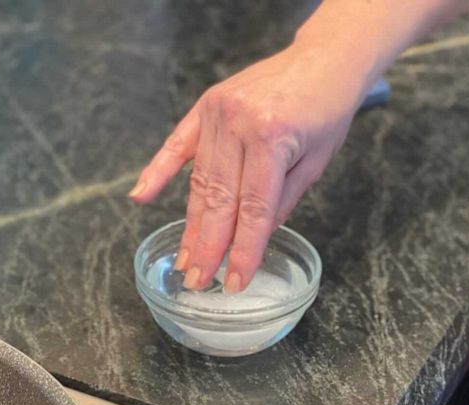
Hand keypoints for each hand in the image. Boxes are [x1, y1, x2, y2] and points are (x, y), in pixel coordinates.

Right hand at [129, 41, 375, 291]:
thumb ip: (280, 201)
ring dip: (190, 224)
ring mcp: (218, 112)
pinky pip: (177, 145)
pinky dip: (158, 172)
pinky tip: (141, 197)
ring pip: (200, 181)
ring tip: (184, 259)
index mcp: (272, 137)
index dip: (242, 250)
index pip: (253, 209)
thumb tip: (251, 240)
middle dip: (209, 246)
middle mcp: (239, 123)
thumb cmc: (326, 110)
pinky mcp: (206, 106)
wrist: (323, 59)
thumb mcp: (315, 162)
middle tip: (198, 281)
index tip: (234, 281)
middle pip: (220, 200)